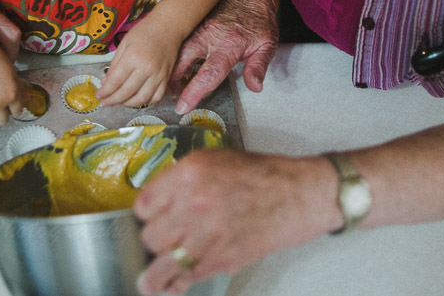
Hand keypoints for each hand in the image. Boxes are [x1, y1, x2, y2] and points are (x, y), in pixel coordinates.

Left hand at [97, 17, 182, 107]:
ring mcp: (158, 75)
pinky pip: (156, 97)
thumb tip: (106, 83)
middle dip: (113, 100)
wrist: (169, 27)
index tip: (98, 95)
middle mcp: (146, 69)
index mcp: (133, 58)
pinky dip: (145, 101)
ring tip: (119, 101)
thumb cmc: (145, 31)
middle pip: (127, 92)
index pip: (115, 81)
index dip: (105, 92)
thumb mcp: (124, 44)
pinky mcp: (167, 78)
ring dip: (128, 104)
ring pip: (141, 99)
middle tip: (105, 102)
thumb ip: (115, 64)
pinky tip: (137, 98)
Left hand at [135, 149, 327, 293]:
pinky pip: (190, 277)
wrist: (299, 194)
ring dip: (155, 274)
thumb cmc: (262, 175)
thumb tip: (159, 200)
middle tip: (160, 241)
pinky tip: (174, 285)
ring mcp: (208, 233)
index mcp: (189, 174)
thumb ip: (183, 179)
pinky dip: (179, 283)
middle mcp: (194, 203)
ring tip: (148, 282)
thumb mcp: (215, 160)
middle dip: (154, 240)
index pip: (144, 204)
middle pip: (151, 235)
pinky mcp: (223, 258)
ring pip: (165, 262)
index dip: (145, 214)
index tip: (147, 219)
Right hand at [170, 0, 278, 113]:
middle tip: (166, 94)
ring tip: (165, 81)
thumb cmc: (258, 15)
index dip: (194, 93)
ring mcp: (196, 27)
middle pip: (181, 61)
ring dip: (167, 66)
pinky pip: (175, 38)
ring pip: (174, 49)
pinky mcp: (190, 21)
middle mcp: (207, 37)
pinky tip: (166, 62)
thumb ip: (259, 66)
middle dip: (170, 80)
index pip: (209, 74)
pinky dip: (168, 51)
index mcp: (227, 46)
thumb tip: (255, 87)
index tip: (183, 107)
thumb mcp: (267, 42)